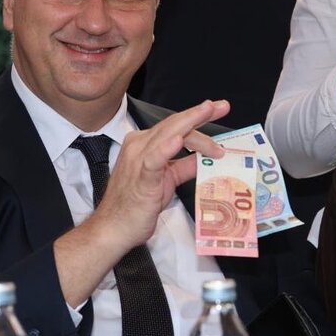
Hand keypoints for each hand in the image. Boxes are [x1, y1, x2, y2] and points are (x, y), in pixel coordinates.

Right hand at [91, 100, 229, 251]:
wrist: (113, 228)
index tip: (216, 109)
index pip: (175, 126)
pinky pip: (154, 160)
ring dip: (191, 123)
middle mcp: (139, 146)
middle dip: (199, 114)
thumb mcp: (168, 181)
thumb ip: (184, 166)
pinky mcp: (140, 177)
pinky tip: (178, 140)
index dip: (197, 117)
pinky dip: (166, 149)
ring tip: (207, 111)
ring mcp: (138, 160)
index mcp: (144, 145)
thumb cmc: (136, 206)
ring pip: (168, 134)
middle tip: (221, 106)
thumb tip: (205, 158)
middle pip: (174, 125)